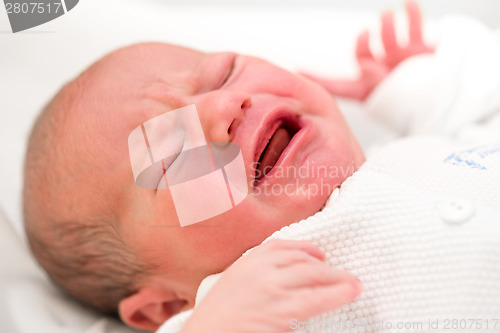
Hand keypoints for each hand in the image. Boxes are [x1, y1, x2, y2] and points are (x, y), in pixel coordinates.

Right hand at [182, 240, 361, 332]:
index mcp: (246, 262)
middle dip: (326, 267)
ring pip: (313, 276)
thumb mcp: (233, 284)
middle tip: (343, 274)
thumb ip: (255, 274)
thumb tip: (288, 274)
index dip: (305, 248)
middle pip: (302, 261)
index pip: (281, 246)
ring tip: (354, 284)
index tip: (319, 254)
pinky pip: (315, 300)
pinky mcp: (280, 311)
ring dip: (338, 279)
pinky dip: (335, 295)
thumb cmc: (217, 317)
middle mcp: (260, 270)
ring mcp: (271, 289)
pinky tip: (348, 293)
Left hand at [302, 0, 433, 100]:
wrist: (443, 107)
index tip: (298, 71)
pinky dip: (412, 15)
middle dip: (363, 42)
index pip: (338, 85)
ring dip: (388, 25)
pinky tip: (408, 5)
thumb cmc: (407, 107)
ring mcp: (399, 60)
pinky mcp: (420, 52)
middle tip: (367, 33)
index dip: (319, 79)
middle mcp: (380, 71)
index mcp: (367, 88)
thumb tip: (359, 65)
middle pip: (364, 52)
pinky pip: (416, 29)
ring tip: (388, 16)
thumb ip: (369, 83)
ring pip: (389, 37)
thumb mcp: (383, 99)